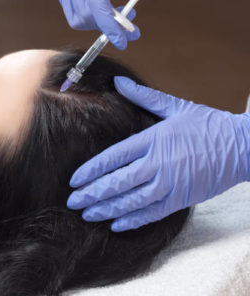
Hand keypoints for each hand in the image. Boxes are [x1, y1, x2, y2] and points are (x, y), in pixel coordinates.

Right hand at [57, 0, 167, 49]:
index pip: (97, 1)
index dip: (108, 25)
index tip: (122, 42)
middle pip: (86, 13)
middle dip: (107, 28)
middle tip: (130, 30)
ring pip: (76, 17)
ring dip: (97, 24)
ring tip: (117, 16)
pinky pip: (71, 13)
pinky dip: (88, 19)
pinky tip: (104, 10)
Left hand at [67, 76, 249, 231]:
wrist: (243, 146)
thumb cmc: (207, 124)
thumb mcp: (174, 107)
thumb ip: (143, 96)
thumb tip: (118, 82)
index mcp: (151, 140)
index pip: (113, 158)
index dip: (91, 170)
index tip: (74, 179)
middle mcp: (157, 164)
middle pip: (117, 182)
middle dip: (92, 194)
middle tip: (72, 201)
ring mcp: (169, 184)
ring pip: (131, 202)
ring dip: (107, 209)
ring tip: (88, 215)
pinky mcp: (181, 200)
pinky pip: (152, 214)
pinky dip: (133, 220)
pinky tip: (116, 224)